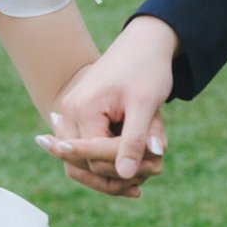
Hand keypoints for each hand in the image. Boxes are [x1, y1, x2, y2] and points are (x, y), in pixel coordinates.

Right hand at [37, 16, 178, 199]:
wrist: (142, 44)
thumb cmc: (146, 69)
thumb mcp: (145, 103)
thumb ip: (134, 139)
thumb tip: (127, 175)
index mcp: (83, 110)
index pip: (95, 158)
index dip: (125, 166)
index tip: (157, 166)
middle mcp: (68, 114)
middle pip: (81, 166)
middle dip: (115, 176)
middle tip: (153, 173)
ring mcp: (70, 117)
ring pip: (80, 165)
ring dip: (110, 175)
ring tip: (141, 182)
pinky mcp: (79, 119)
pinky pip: (86, 152)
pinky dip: (107, 164)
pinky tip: (132, 176)